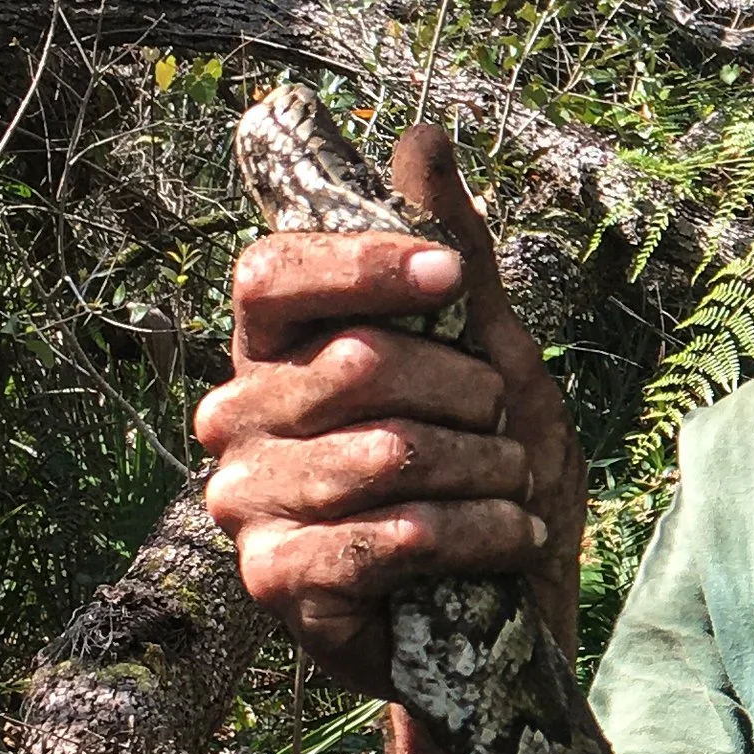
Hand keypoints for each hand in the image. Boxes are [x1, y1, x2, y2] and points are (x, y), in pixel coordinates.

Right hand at [197, 126, 584, 696]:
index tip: (447, 277)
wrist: (508, 619)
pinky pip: (386, 535)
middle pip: (355, 361)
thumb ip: (454, 254)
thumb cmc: (492, 479)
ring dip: (486, 470)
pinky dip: (474, 535)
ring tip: (515, 489)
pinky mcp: (276, 581)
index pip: (268, 274)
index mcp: (276, 352)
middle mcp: (239, 418)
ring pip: (386, 452)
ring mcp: (247, 502)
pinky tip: (507, 541)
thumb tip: (420, 134)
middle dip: (468, 394)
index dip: (360, 265)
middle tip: (504, 428)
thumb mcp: (494, 356)